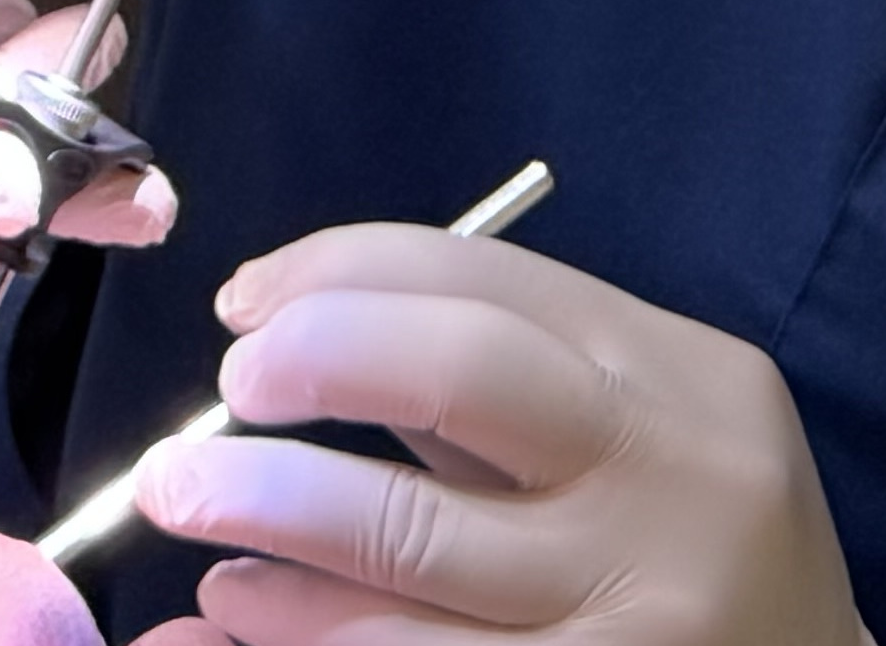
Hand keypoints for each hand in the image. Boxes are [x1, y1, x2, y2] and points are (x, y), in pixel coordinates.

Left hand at [129, 228, 865, 645]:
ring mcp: (639, 611)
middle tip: (219, 400)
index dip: (340, 275)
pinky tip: (238, 618)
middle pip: (458, 377)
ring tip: (194, 513)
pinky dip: (305, 636)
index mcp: (678, 378)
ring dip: (272, 522)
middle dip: (312, 365)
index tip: (247, 310)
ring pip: (413, 549)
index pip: (485, 279)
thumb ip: (494, 396)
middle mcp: (667, 480)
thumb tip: (271, 342)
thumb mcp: (639, 437)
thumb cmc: (691, 548)